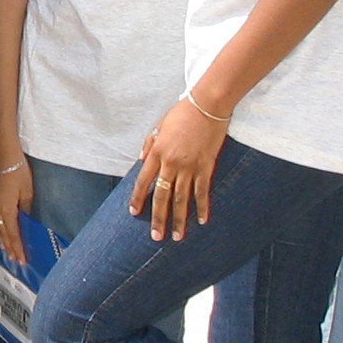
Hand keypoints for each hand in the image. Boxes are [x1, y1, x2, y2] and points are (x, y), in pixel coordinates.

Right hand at [0, 157, 34, 264]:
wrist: (2, 154)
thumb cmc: (18, 171)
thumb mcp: (28, 191)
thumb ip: (26, 208)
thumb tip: (26, 220)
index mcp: (7, 209)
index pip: (13, 233)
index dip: (17, 247)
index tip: (21, 259)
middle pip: (3, 233)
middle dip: (9, 247)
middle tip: (15, 260)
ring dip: (1, 239)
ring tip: (5, 250)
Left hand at [129, 98, 228, 241]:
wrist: (207, 105)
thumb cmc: (182, 113)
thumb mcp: (158, 126)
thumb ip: (149, 144)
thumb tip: (140, 159)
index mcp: (157, 153)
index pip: (144, 181)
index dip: (138, 198)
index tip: (134, 213)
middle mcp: (171, 163)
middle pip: (162, 197)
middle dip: (158, 218)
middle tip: (155, 237)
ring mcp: (190, 167)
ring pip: (182, 199)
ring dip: (179, 219)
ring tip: (177, 237)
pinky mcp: (207, 166)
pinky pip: (203, 191)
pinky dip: (203, 207)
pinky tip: (203, 220)